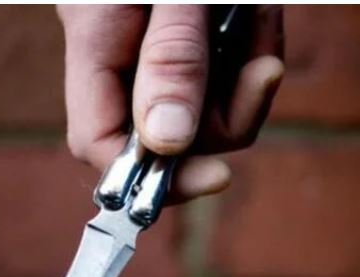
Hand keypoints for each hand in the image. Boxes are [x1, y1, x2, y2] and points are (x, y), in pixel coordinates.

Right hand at [57, 5, 283, 203]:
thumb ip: (169, 60)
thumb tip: (169, 144)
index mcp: (93, 39)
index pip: (101, 142)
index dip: (152, 177)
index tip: (217, 177)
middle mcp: (119, 53)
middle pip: (169, 135)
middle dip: (228, 114)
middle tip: (266, 70)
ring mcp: (154, 48)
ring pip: (206, 108)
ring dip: (249, 75)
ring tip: (260, 17)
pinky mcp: (190, 38)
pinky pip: (226, 74)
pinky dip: (254, 50)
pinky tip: (259, 14)